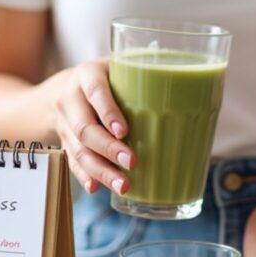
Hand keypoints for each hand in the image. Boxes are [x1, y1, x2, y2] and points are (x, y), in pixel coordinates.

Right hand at [52, 59, 134, 196]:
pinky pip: (72, 162)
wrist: (66, 87)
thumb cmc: (107, 77)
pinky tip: (96, 188)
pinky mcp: (64, 142)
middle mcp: (71, 99)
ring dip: (100, 170)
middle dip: (108, 148)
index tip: (124, 131)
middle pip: (85, 127)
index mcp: (87, 74)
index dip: (109, 112)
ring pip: (79, 150)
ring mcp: (65, 123)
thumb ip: (144, 75)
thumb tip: (191, 91)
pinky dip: (85, 176)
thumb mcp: (120, 68)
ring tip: (123, 185)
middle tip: (132, 162)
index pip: (96, 92)